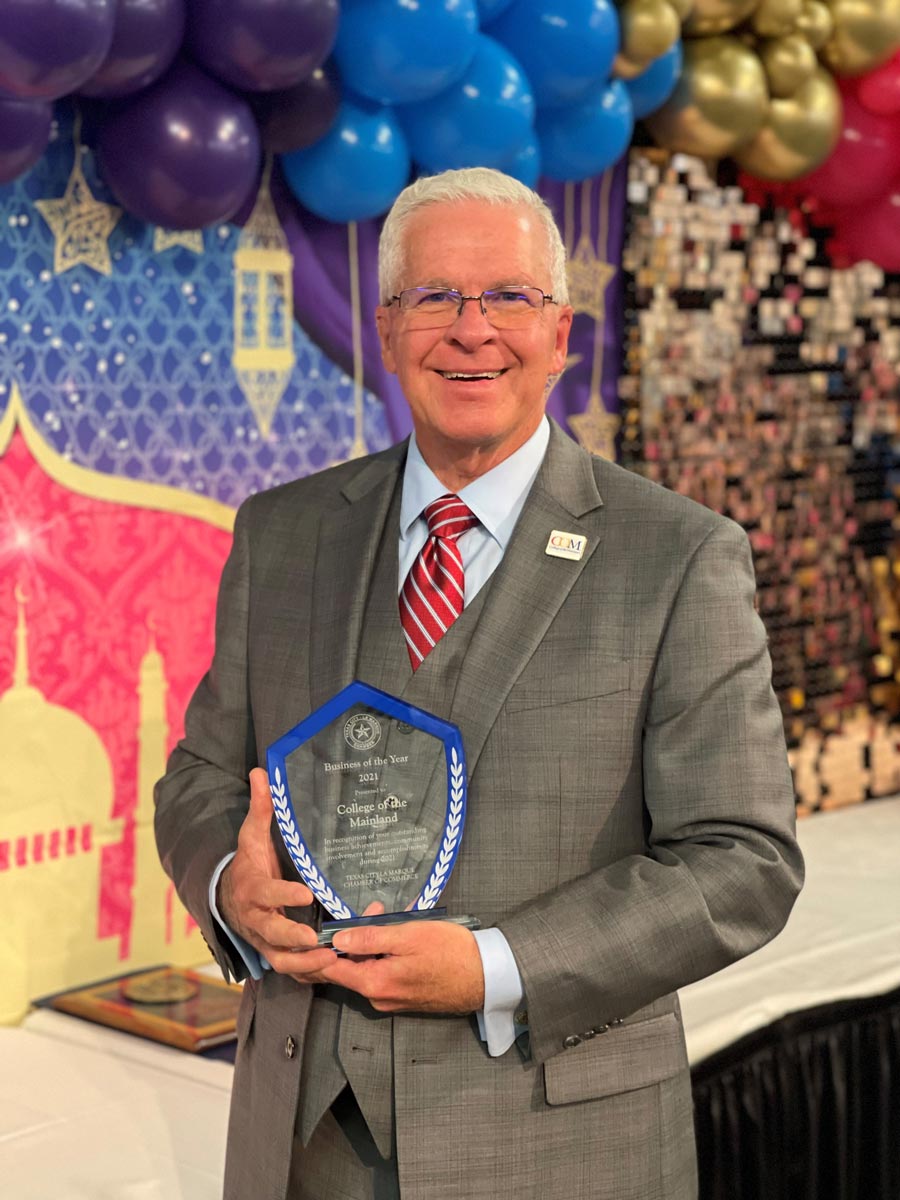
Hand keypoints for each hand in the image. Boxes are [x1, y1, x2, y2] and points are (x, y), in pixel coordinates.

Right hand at [217, 768, 337, 981]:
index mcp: (253, 890)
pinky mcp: (275, 954)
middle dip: (294, 939)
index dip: (284, 896)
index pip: (266, 894)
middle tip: (319, 940)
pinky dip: (310, 974)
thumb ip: (260, 808)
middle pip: (271, 935)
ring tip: (331, 959)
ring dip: (305, 964)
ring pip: (281, 961)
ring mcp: (265, 941)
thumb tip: (260, 772)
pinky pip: (292, 971)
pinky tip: (335, 969)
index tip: (307, 894)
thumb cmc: (249, 863)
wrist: (227, 898)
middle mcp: (256, 920)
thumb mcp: (252, 835)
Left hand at [319, 918, 484, 1014]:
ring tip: (392, 915)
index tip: (319, 927)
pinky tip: (401, 933)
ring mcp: (392, 1000)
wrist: (486, 976)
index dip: (318, 949)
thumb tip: (336, 939)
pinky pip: (384, 973)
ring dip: (373, 942)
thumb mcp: (407, 935)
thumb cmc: (450, 952)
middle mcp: (378, 998)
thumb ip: (369, 938)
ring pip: (368, 967)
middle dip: (353, 936)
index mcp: (374, 983)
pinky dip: (385, 953)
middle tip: (375, 910)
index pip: (329, 970)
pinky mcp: (405, 997)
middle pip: (349, 967)